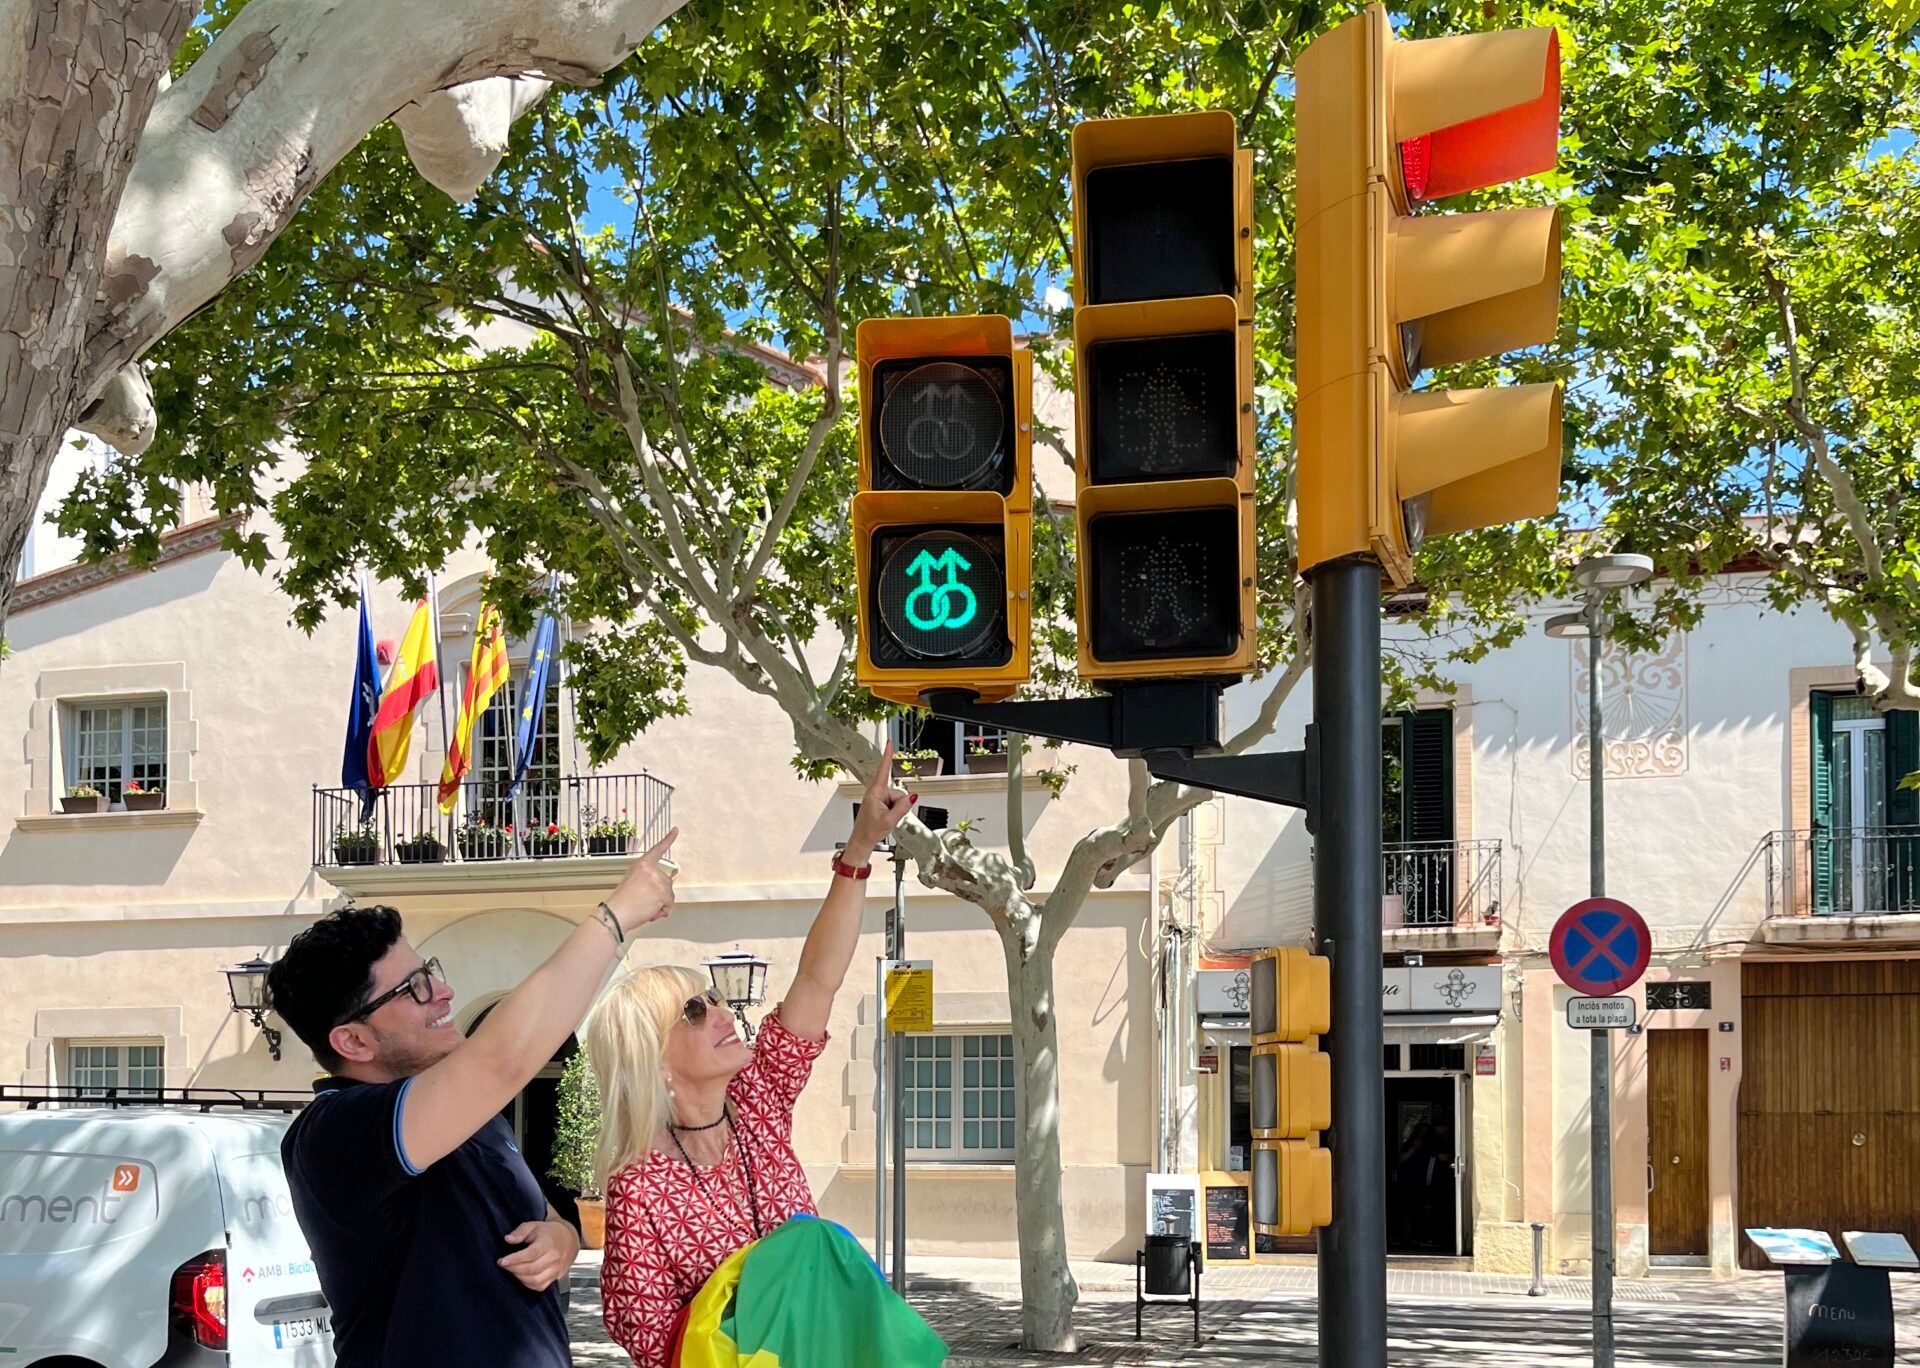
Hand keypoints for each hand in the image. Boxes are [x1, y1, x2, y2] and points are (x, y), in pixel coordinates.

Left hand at [498, 1216, 578, 1292]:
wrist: (568, 1240)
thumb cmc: (550, 1233)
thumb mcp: (534, 1225)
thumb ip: (521, 1231)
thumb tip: (508, 1239)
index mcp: (548, 1243)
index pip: (531, 1254)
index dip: (515, 1259)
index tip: (502, 1261)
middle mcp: (553, 1258)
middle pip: (531, 1269)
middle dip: (513, 1268)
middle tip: (504, 1264)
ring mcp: (555, 1270)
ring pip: (534, 1280)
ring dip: (519, 1277)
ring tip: (512, 1269)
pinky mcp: (554, 1278)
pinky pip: (539, 1286)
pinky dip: (528, 1283)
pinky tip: (522, 1276)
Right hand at [604, 828, 677, 934]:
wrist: (615, 914)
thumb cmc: (621, 903)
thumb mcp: (631, 882)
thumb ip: (646, 880)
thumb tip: (657, 889)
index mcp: (641, 865)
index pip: (657, 850)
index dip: (668, 839)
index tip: (675, 830)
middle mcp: (651, 870)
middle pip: (667, 882)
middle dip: (659, 894)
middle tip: (643, 901)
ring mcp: (657, 880)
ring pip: (669, 895)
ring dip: (660, 904)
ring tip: (644, 906)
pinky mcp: (663, 892)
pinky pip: (669, 904)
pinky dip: (661, 911)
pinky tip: (649, 911)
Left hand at [846, 742, 915, 861]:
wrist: (862, 841)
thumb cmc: (870, 831)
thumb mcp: (890, 820)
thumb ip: (903, 807)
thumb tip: (912, 797)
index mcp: (875, 792)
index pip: (884, 770)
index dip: (888, 755)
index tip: (890, 743)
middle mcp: (875, 793)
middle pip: (897, 792)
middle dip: (898, 805)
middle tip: (888, 818)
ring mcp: (877, 798)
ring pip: (896, 799)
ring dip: (895, 810)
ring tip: (884, 820)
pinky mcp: (878, 803)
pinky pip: (893, 804)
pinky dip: (893, 812)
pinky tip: (885, 819)